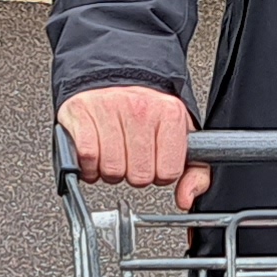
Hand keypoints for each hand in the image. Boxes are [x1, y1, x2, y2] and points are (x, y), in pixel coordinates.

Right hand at [59, 84, 204, 206]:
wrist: (112, 78)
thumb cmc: (145, 111)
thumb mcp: (180, 136)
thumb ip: (195, 172)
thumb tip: (186, 198)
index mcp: (169, 113)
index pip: (168, 172)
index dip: (159, 175)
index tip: (154, 162)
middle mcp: (140, 108)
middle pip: (139, 176)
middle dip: (132, 174)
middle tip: (130, 158)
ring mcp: (109, 108)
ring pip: (112, 169)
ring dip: (109, 171)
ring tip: (112, 154)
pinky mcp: (81, 112)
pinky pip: (87, 157)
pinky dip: (88, 166)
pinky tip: (95, 156)